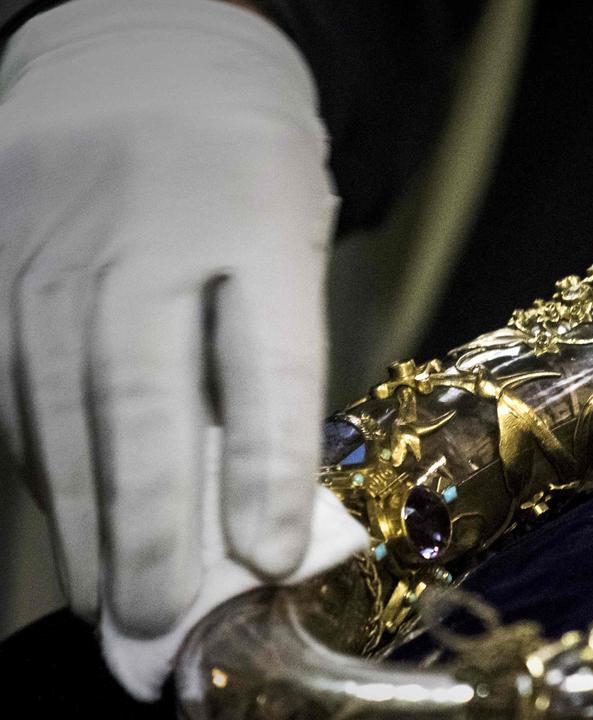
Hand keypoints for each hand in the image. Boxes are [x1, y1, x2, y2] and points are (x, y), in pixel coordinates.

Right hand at [0, 0, 344, 635]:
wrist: (145, 65)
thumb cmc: (244, 174)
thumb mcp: (292, 237)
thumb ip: (272, 348)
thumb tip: (255, 492)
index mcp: (256, 215)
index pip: (266, 360)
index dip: (267, 467)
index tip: (270, 558)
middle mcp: (143, 230)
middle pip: (141, 394)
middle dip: (152, 517)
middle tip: (163, 613)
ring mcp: (51, 241)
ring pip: (59, 400)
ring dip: (83, 512)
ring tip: (111, 597)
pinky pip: (8, 378)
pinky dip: (38, 459)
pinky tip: (64, 520)